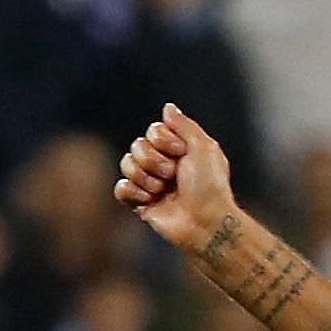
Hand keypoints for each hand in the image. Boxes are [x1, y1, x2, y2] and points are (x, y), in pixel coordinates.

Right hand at [113, 103, 235, 253]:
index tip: (180, 153)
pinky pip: (121, 188)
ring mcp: (150, 184)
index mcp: (177, 149)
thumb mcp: (204, 147)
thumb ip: (184, 124)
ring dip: (145, 178)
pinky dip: (133, 193)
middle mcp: (162, 164)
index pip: (153, 131)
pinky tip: (150, 201)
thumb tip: (167, 108)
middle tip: (172, 175)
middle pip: (137, 145)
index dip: (163, 141)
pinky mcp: (141, 204)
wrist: (205, 223)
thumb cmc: (210, 186)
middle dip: (154, 160)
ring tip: (163, 191)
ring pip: (127, 164)